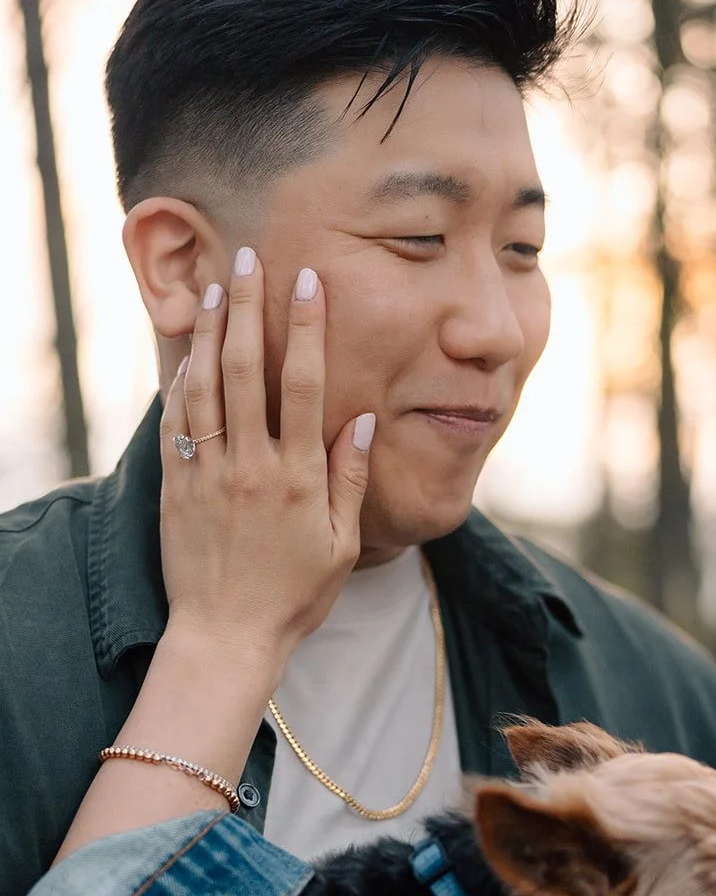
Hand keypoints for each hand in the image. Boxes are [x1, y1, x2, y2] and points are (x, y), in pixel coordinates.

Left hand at [160, 251, 374, 672]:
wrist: (226, 636)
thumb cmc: (294, 595)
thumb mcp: (341, 544)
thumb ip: (349, 479)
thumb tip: (359, 419)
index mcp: (298, 478)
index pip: (303, 384)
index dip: (307, 327)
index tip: (308, 281)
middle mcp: (251, 467)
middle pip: (248, 370)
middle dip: (249, 308)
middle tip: (247, 260)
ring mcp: (208, 474)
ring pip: (206, 387)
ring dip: (211, 333)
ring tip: (214, 289)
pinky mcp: (177, 487)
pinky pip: (176, 422)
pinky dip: (181, 381)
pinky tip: (188, 352)